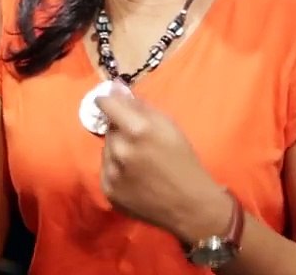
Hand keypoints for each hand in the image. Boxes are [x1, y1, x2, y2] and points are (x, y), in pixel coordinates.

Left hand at [96, 94, 230, 239]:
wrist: (190, 206)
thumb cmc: (184, 161)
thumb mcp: (169, 125)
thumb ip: (140, 105)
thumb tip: (115, 88)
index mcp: (137, 130)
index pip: (105, 104)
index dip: (109, 101)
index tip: (113, 103)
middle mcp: (120, 150)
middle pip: (109, 128)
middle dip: (120, 129)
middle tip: (139, 140)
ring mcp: (112, 172)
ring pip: (107, 149)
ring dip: (118, 149)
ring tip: (139, 161)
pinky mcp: (108, 191)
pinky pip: (106, 169)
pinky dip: (116, 169)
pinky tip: (135, 176)